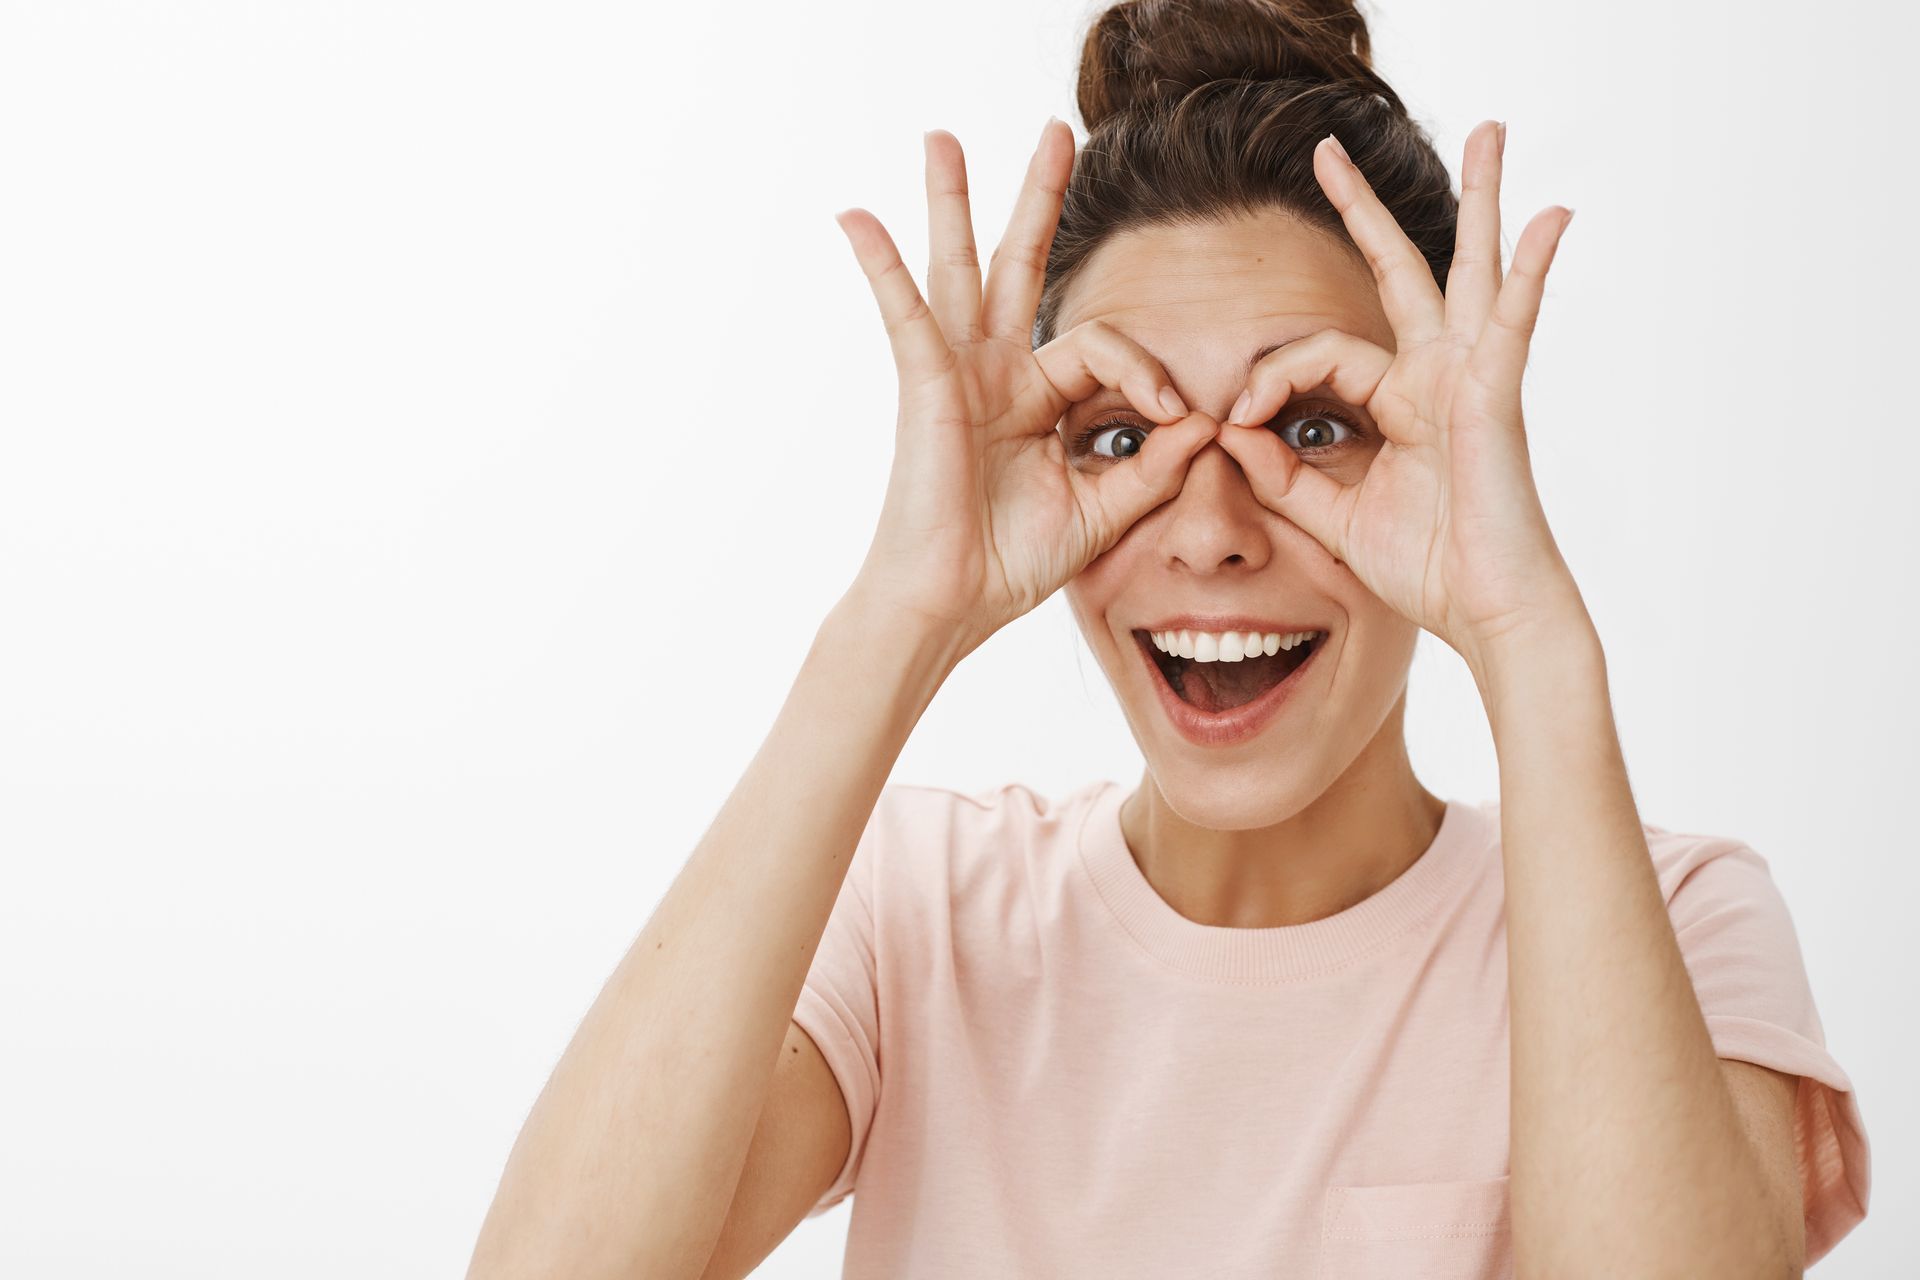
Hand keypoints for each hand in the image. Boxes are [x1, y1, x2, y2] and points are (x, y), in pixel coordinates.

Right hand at [832, 119, 1220, 660]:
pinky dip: (881, 266)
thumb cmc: (1008, 565)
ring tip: (942, 138)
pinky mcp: (924, 385)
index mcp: (1035, 399)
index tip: (1182, 417)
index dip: (1150, 372)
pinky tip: (856, 219)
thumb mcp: (1101, 512)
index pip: (1103, 347)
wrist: (949, 604)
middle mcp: (994, 373)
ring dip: (953, 202)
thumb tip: (1206, 423)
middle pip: (1020, 267)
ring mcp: (956, 373)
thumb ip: (1152, 467)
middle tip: (1058, 131)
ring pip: (959, 269)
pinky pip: (904, 313)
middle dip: (1040, 200)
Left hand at [1211, 121, 1585, 668]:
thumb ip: (1283, 476)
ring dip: (1482, 198)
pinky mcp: (1496, 395)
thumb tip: (1229, 434)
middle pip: (1400, 272)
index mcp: (1400, 400)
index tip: (1233, 419)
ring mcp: (1471, 377)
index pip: (1318, 355)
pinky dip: (1531, 268)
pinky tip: (1548, 218)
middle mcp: (1437, 376)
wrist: (1485, 611)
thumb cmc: (1427, 569)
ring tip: (1496, 131)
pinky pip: (1511, 321)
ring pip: (1468, 269)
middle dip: (1362, 210)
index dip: (1267, 379)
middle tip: (1328, 147)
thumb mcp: (1334, 518)